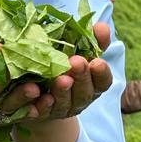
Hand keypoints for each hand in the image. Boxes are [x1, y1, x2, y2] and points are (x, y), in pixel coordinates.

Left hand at [0, 19, 114, 131]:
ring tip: (60, 79)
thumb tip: (101, 26)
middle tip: (76, 62)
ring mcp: (60, 110)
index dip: (101, 73)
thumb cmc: (62, 67)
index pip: (103, 82)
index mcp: (91, 85)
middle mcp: (78, 100)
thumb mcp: (77, 53)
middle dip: (81, 78)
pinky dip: (41, 106)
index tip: (97, 62)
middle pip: (84, 93)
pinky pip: (40, 113)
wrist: (38, 95)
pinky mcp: (39, 115)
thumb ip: (90, 42)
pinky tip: (39, 96)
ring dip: (63, 92)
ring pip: (64, 104)